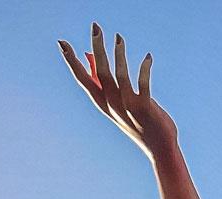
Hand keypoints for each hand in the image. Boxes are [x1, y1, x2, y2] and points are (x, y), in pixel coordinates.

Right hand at [59, 23, 176, 157]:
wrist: (160, 149)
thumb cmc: (140, 122)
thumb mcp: (119, 103)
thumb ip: (106, 83)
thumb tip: (92, 58)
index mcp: (103, 104)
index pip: (82, 79)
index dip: (71, 61)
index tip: (62, 42)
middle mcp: (112, 105)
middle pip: (99, 72)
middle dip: (97, 48)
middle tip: (96, 27)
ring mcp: (127, 107)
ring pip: (119, 76)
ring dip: (119, 55)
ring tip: (119, 37)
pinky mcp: (145, 108)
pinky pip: (143, 84)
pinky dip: (144, 69)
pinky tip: (148, 57)